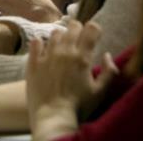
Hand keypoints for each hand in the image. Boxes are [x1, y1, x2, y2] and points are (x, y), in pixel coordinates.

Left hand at [26, 21, 117, 135]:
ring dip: (61, 36)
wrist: (53, 116)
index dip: (95, 30)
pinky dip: (40, 43)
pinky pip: (35, 42)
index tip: (95, 37)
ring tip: (62, 47)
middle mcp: (65, 51)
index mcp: (82, 56)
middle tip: (79, 41)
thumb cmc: (79, 106)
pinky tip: (43, 50)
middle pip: (73, 26)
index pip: (91, 28)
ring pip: (55, 33)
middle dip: (79, 30)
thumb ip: (109, 72)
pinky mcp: (33, 61)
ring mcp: (47, 55)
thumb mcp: (100, 92)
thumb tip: (108, 55)